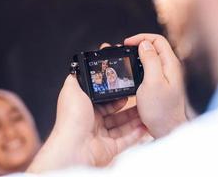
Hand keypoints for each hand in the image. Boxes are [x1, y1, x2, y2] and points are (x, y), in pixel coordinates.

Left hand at [27, 75, 146, 172]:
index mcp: (85, 108)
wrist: (74, 146)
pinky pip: (126, 140)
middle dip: (128, 106)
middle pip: (114, 112)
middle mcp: (92, 121)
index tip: (126, 87)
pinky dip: (136, 134)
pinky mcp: (109, 148)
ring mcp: (101, 136)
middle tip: (141, 98)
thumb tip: (76, 69)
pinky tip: (145, 125)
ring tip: (147, 111)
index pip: (103, 100)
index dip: (115, 94)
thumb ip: (75, 79)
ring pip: (122, 125)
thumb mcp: (71, 90)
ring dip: (135, 119)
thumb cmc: (71, 119)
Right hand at [124, 34, 186, 137]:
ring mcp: (165, 76)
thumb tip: (145, 44)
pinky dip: (139, 65)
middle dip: (138, 44)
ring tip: (126, 58)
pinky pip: (149, 68)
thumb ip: (150, 60)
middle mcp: (169, 68)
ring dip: (138, 55)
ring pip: (151, 57)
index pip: (157, 40)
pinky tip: (132, 71)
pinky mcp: (160, 84)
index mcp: (170, 64)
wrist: (167, 129)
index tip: (127, 43)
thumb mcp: (152, 82)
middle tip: (124, 49)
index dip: (141, 38)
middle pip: (154, 47)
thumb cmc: (161, 110)